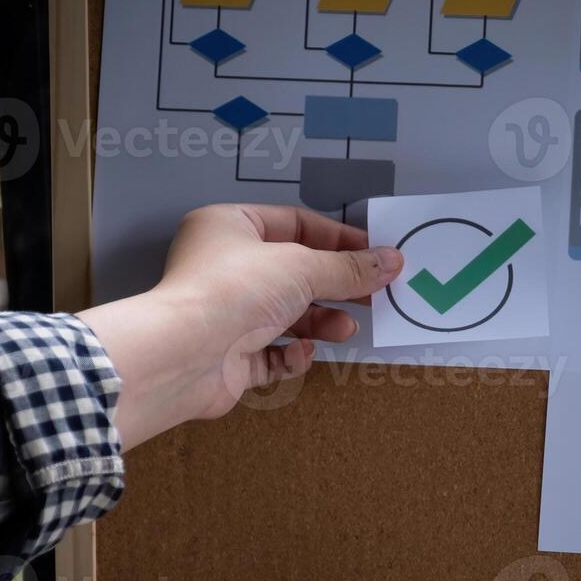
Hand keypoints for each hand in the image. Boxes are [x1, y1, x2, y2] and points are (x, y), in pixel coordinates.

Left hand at [79, 203, 402, 449]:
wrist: (186, 356)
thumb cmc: (236, 290)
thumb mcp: (303, 268)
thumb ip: (350, 268)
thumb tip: (394, 260)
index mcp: (230, 227)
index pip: (295, 224)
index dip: (338, 239)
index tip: (375, 255)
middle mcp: (225, 267)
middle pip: (294, 272)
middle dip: (334, 285)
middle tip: (373, 295)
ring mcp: (226, 313)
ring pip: (286, 314)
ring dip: (320, 322)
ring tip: (345, 329)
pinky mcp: (229, 356)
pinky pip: (271, 352)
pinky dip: (292, 353)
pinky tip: (302, 352)